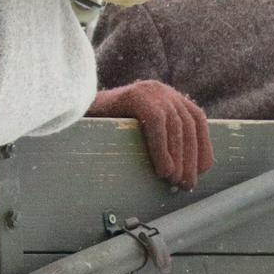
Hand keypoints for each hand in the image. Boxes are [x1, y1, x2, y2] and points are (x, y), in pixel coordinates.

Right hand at [88, 81, 212, 189]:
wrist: (71, 108)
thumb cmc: (105, 126)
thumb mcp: (140, 129)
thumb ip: (162, 139)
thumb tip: (185, 171)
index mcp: (167, 95)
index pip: (196, 121)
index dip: (202, 147)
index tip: (200, 172)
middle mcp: (162, 89)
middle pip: (188, 126)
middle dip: (190, 159)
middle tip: (185, 184)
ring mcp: (149, 90)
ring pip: (176, 127)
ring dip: (178, 158)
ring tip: (173, 180)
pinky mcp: (136, 95)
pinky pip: (157, 124)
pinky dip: (163, 149)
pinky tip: (162, 169)